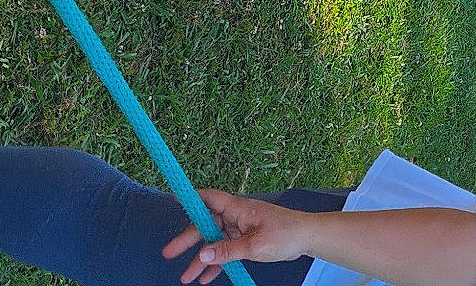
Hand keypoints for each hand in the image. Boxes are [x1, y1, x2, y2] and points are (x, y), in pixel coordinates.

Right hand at [164, 191, 312, 284]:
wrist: (306, 238)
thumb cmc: (285, 234)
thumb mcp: (254, 245)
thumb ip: (227, 251)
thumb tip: (202, 254)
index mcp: (238, 209)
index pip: (210, 198)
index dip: (191, 198)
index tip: (173, 200)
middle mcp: (236, 217)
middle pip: (206, 226)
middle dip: (188, 241)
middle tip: (168, 254)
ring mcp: (240, 229)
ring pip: (214, 243)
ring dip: (201, 260)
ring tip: (186, 277)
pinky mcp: (246, 241)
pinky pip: (226, 252)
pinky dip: (217, 264)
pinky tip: (206, 278)